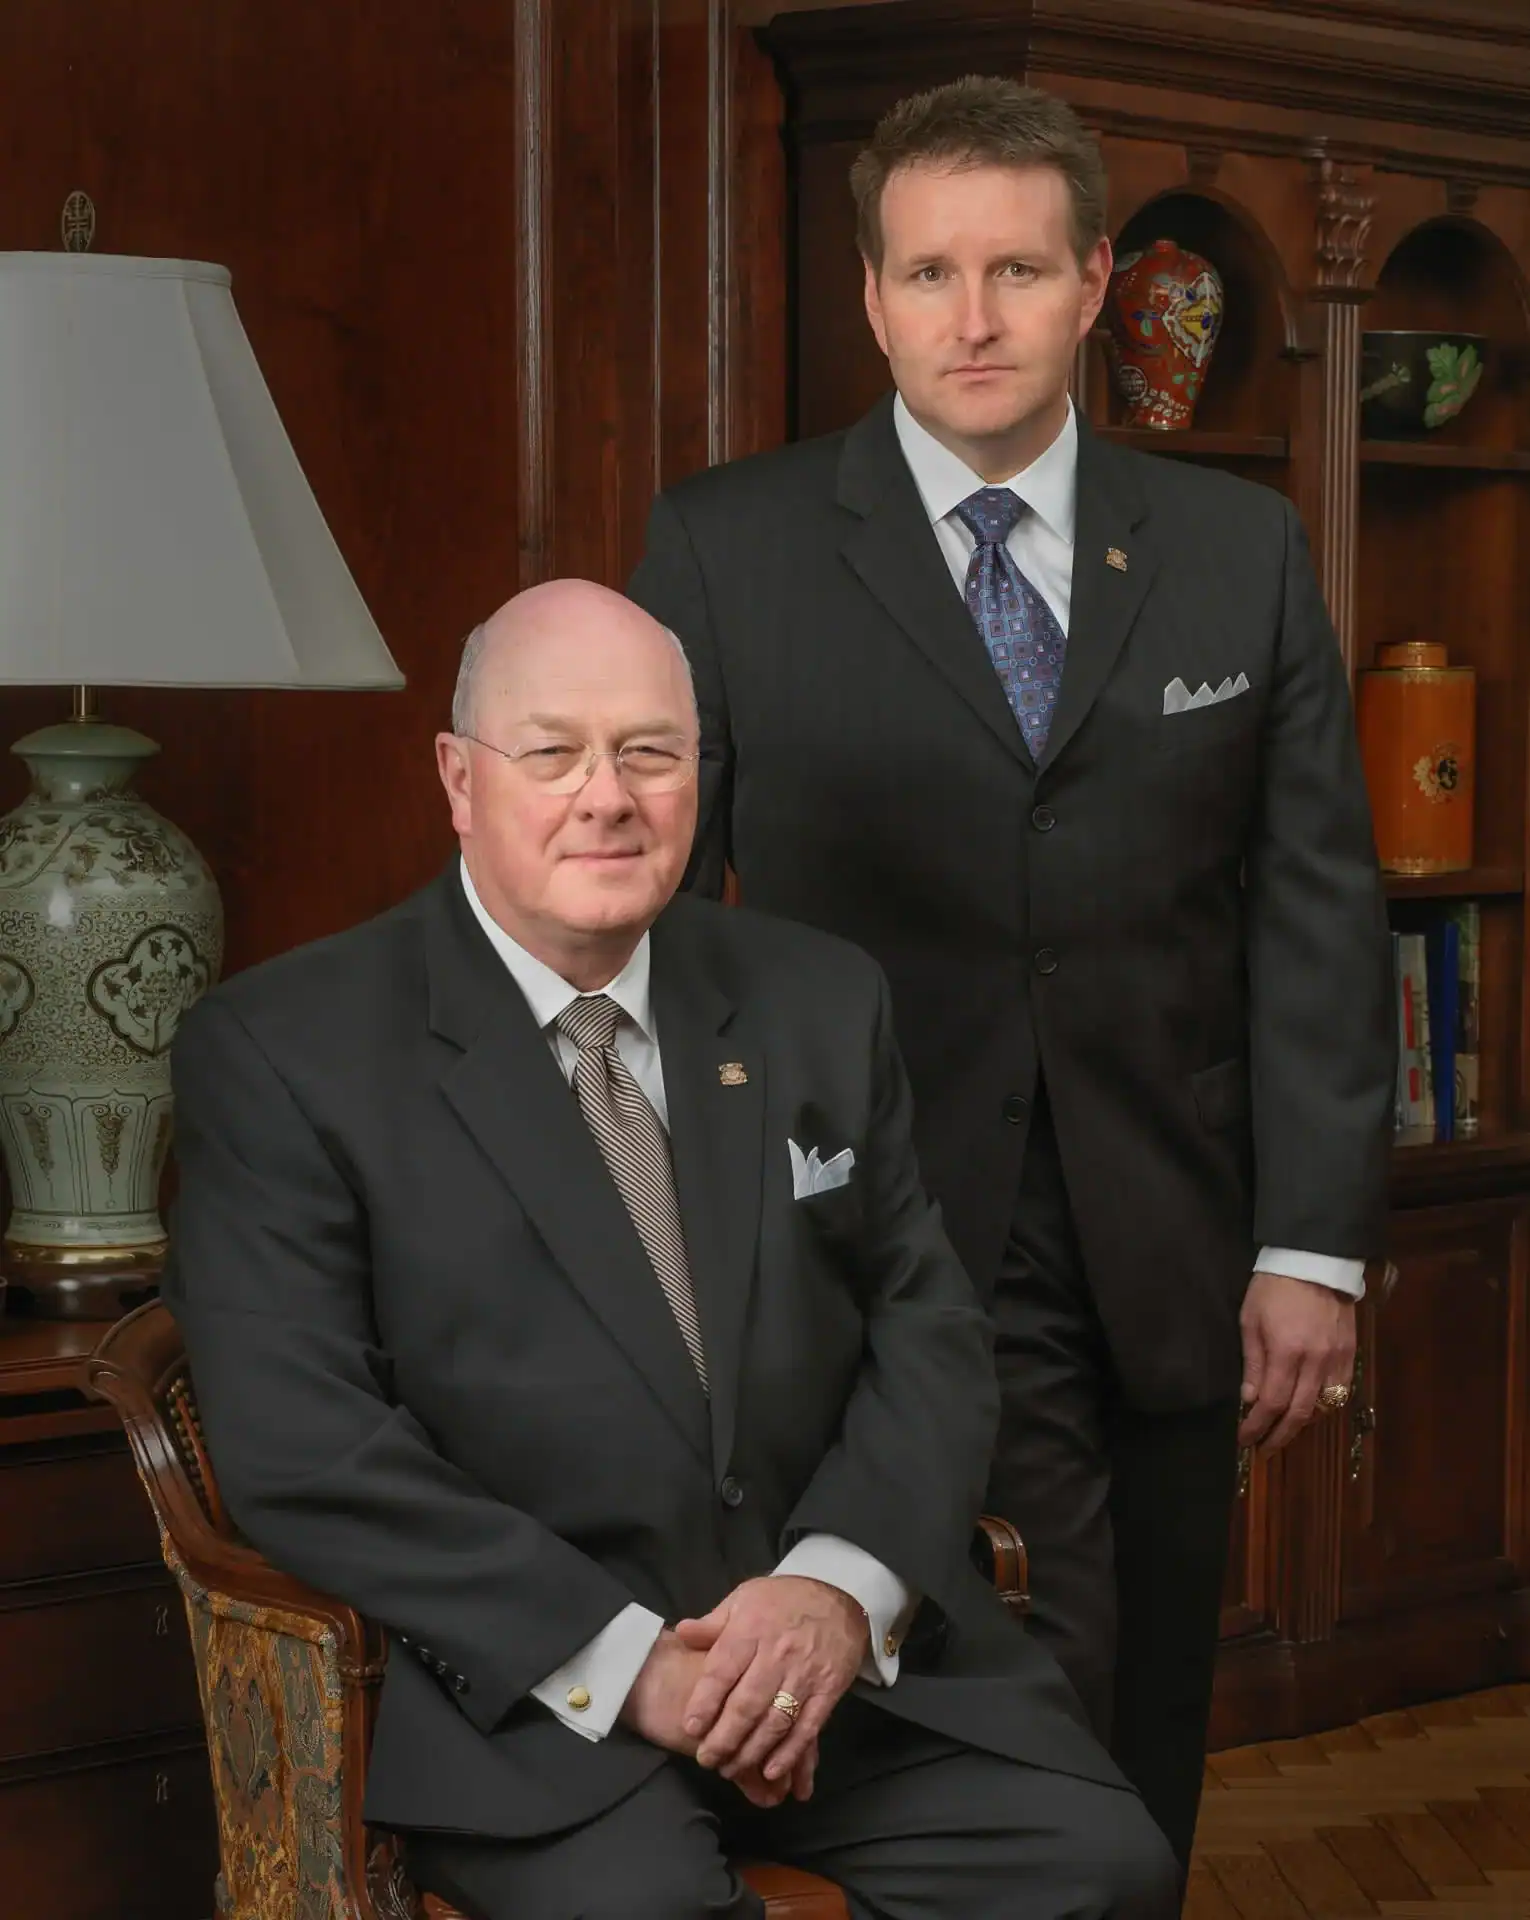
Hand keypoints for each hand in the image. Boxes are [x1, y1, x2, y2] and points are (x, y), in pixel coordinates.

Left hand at [674, 1575, 866, 1788]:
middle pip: (746, 1705)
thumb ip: (713, 1623)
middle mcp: (776, 1655)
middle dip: (724, 1738)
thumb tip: (681, 1633)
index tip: (690, 1729)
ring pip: (774, 1722)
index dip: (704, 1702)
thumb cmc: (784, 1599)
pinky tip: (772, 1771)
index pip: (722, 1671)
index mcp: (750, 1630)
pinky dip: (790, 1753)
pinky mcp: (828, 1691)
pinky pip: (807, 1727)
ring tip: (731, 1770)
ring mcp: (804, 1675)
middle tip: (706, 1759)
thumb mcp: (745, 1598)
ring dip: (751, 1751)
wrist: (840, 1595)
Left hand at [1239, 1271, 1355, 1451]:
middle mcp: (1315, 1361)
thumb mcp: (1250, 1320)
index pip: (1271, 1403)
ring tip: (1283, 1434)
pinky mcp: (1350, 1354)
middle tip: (1264, 1450)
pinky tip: (1310, 1411)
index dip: (1257, 1426)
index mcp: (1286, 1352)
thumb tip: (1250, 1398)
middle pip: (1299, 1413)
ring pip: (1323, 1407)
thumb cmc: (1273, 1288)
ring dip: (1302, 1425)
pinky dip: (1324, 1407)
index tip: (1244, 1439)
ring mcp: (1336, 1359)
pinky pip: (1340, 1392)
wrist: (1314, 1261)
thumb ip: (1252, 1361)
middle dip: (1279, 1436)